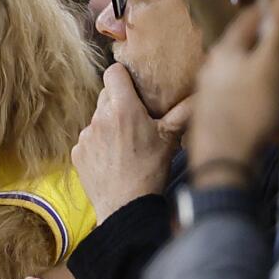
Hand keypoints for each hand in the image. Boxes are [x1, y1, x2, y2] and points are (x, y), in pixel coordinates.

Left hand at [74, 65, 189, 222]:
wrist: (125, 206)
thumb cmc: (151, 171)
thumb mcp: (170, 138)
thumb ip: (184, 111)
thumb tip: (201, 93)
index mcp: (123, 108)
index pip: (113, 72)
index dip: (123, 76)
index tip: (133, 86)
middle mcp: (99, 117)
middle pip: (106, 96)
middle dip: (120, 102)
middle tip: (136, 119)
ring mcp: (85, 135)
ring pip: (97, 118)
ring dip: (109, 125)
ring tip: (125, 144)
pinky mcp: (77, 152)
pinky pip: (88, 139)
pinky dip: (98, 144)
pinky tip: (112, 159)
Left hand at [186, 0, 278, 179]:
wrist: (222, 166)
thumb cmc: (247, 110)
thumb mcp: (272, 65)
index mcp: (226, 54)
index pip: (248, 21)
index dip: (271, 12)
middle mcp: (219, 75)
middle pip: (260, 58)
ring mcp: (222, 102)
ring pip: (264, 90)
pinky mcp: (229, 128)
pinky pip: (260, 118)